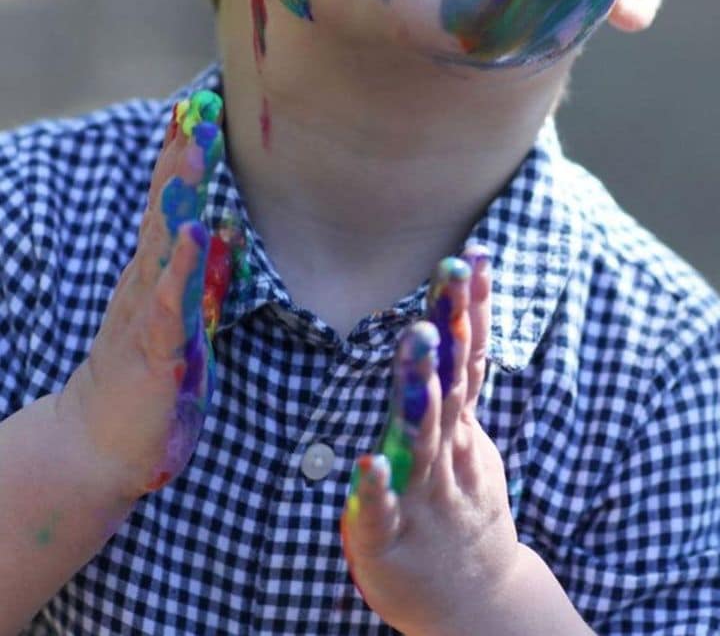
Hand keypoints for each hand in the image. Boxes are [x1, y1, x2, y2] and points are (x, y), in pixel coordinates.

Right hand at [56, 90, 230, 501]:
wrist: (95, 447)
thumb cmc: (144, 382)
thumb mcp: (174, 320)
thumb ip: (193, 275)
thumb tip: (221, 232)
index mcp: (153, 274)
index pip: (168, 206)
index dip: (182, 159)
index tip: (198, 111)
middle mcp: (146, 282)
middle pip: (164, 209)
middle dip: (182, 157)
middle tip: (198, 108)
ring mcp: (147, 311)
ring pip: (165, 242)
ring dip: (181, 194)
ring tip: (197, 148)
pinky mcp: (156, 349)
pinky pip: (170, 302)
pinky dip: (184, 267)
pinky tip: (198, 235)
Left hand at [341, 245, 519, 635]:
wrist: (475, 607)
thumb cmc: (460, 509)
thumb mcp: (466, 440)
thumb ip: (456, 385)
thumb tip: (454, 319)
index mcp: (458, 426)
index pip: (468, 355)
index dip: (471, 306)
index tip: (474, 253)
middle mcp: (445, 451)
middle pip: (449, 382)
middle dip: (450, 327)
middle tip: (450, 274)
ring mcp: (422, 493)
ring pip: (420, 435)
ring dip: (419, 388)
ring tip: (416, 338)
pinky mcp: (389, 539)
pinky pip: (380, 511)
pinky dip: (375, 488)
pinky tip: (365, 464)